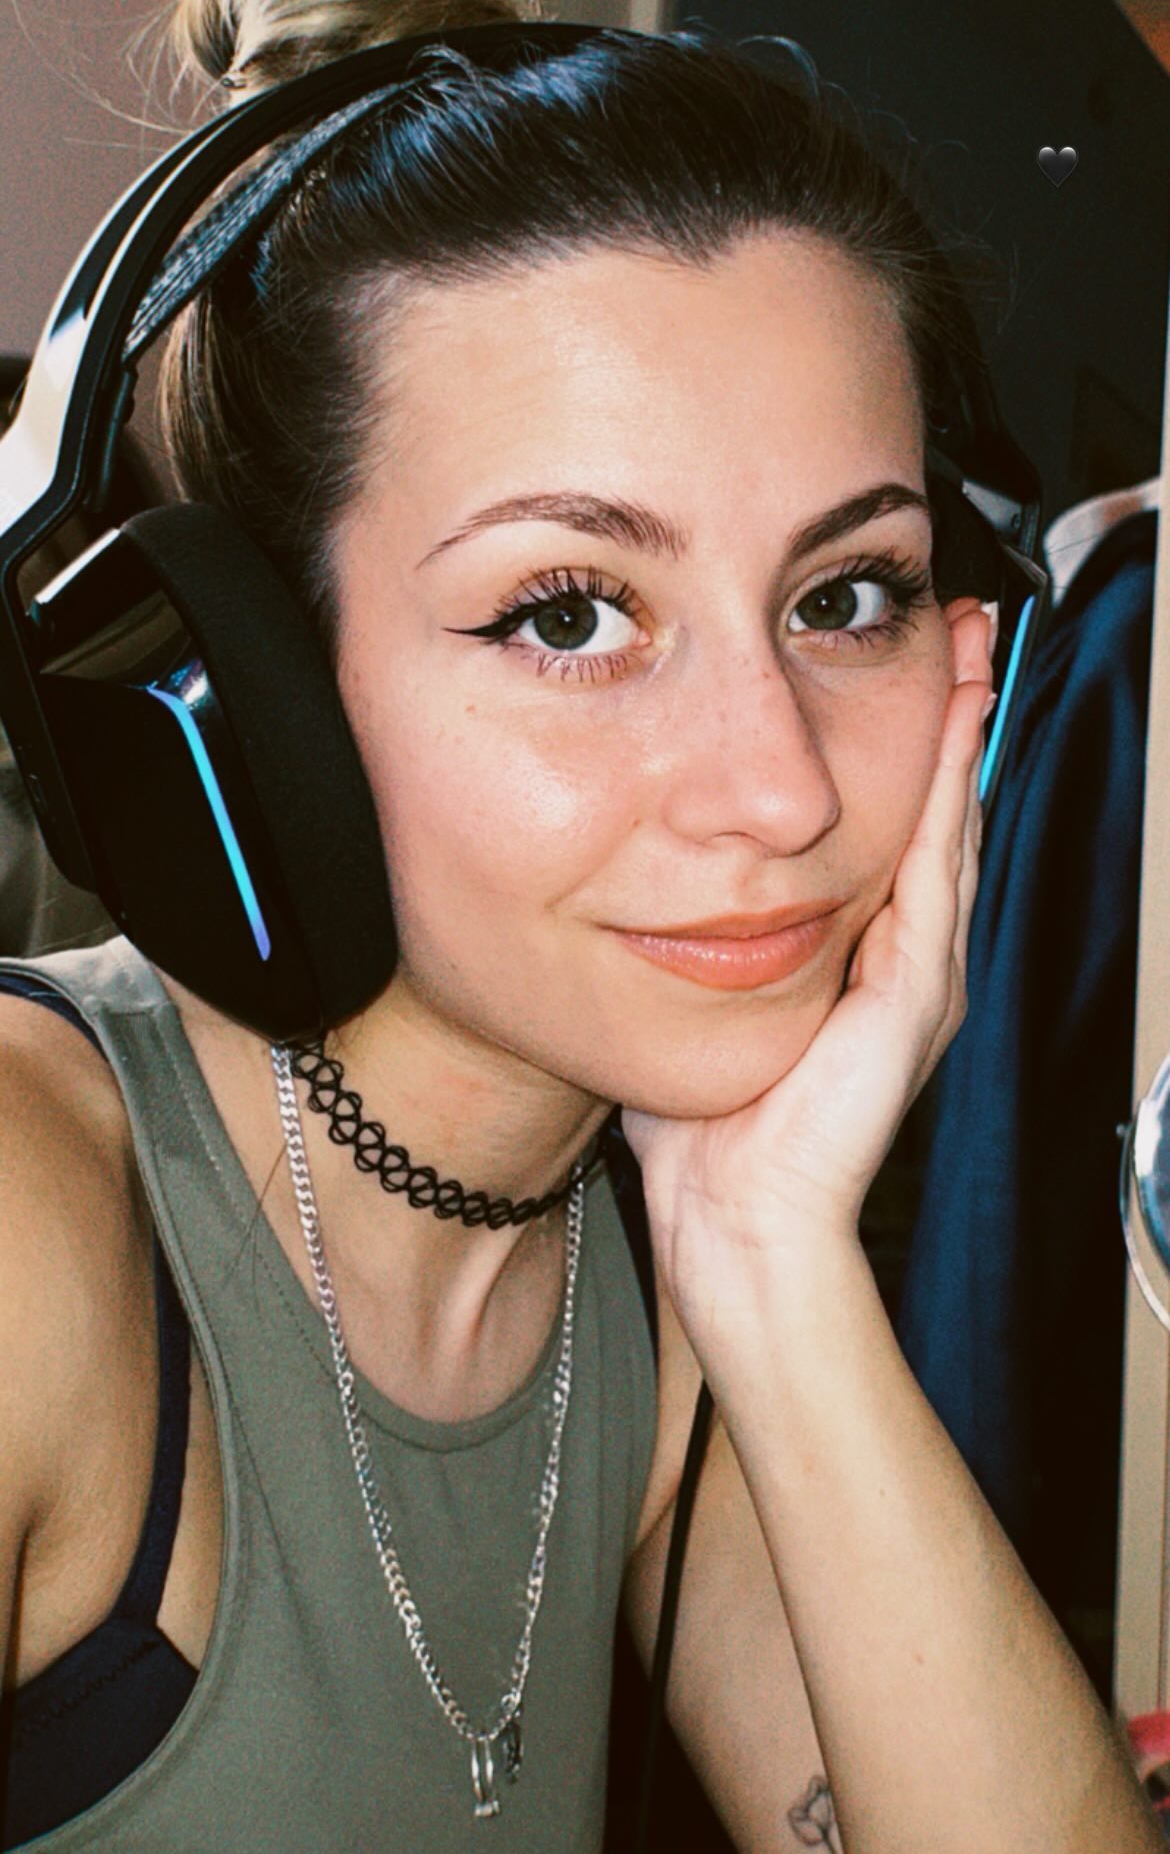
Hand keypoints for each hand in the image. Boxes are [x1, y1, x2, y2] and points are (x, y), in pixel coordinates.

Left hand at [620, 600, 995, 1346]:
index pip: (890, 829)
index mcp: (857, 958)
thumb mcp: (698, 1002)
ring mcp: (918, 979)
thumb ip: (690, 938)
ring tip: (966, 654)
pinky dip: (943, 804)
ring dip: (956, 738)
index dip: (898, 745)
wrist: (734, 1226)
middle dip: (944, 716)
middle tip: (953, 627)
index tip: (892, 662)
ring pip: (947, 830)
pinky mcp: (913, 1000)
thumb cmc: (706, 1134)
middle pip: (934, 812)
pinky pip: (934, 881)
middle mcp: (901, 960)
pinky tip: (947, 740)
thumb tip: (638, 879)